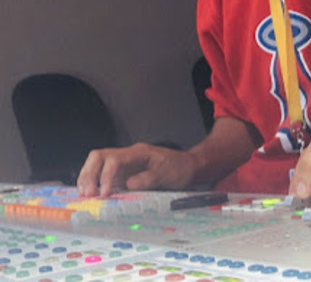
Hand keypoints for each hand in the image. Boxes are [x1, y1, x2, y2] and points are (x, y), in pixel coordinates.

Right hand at [77, 143, 197, 196]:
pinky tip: (90, 195)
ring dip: (87, 178)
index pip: (115, 159)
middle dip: (89, 174)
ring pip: (97, 163)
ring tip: (84, 196)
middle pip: (99, 156)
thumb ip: (148, 178)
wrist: (187, 166)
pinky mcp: (123, 173)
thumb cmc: (179, 168)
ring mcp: (123, 164)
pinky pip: (102, 174)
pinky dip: (94, 183)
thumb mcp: (168, 174)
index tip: (104, 193)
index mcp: (138, 153)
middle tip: (87, 195)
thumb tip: (127, 185)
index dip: (106, 176)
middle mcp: (127, 156)